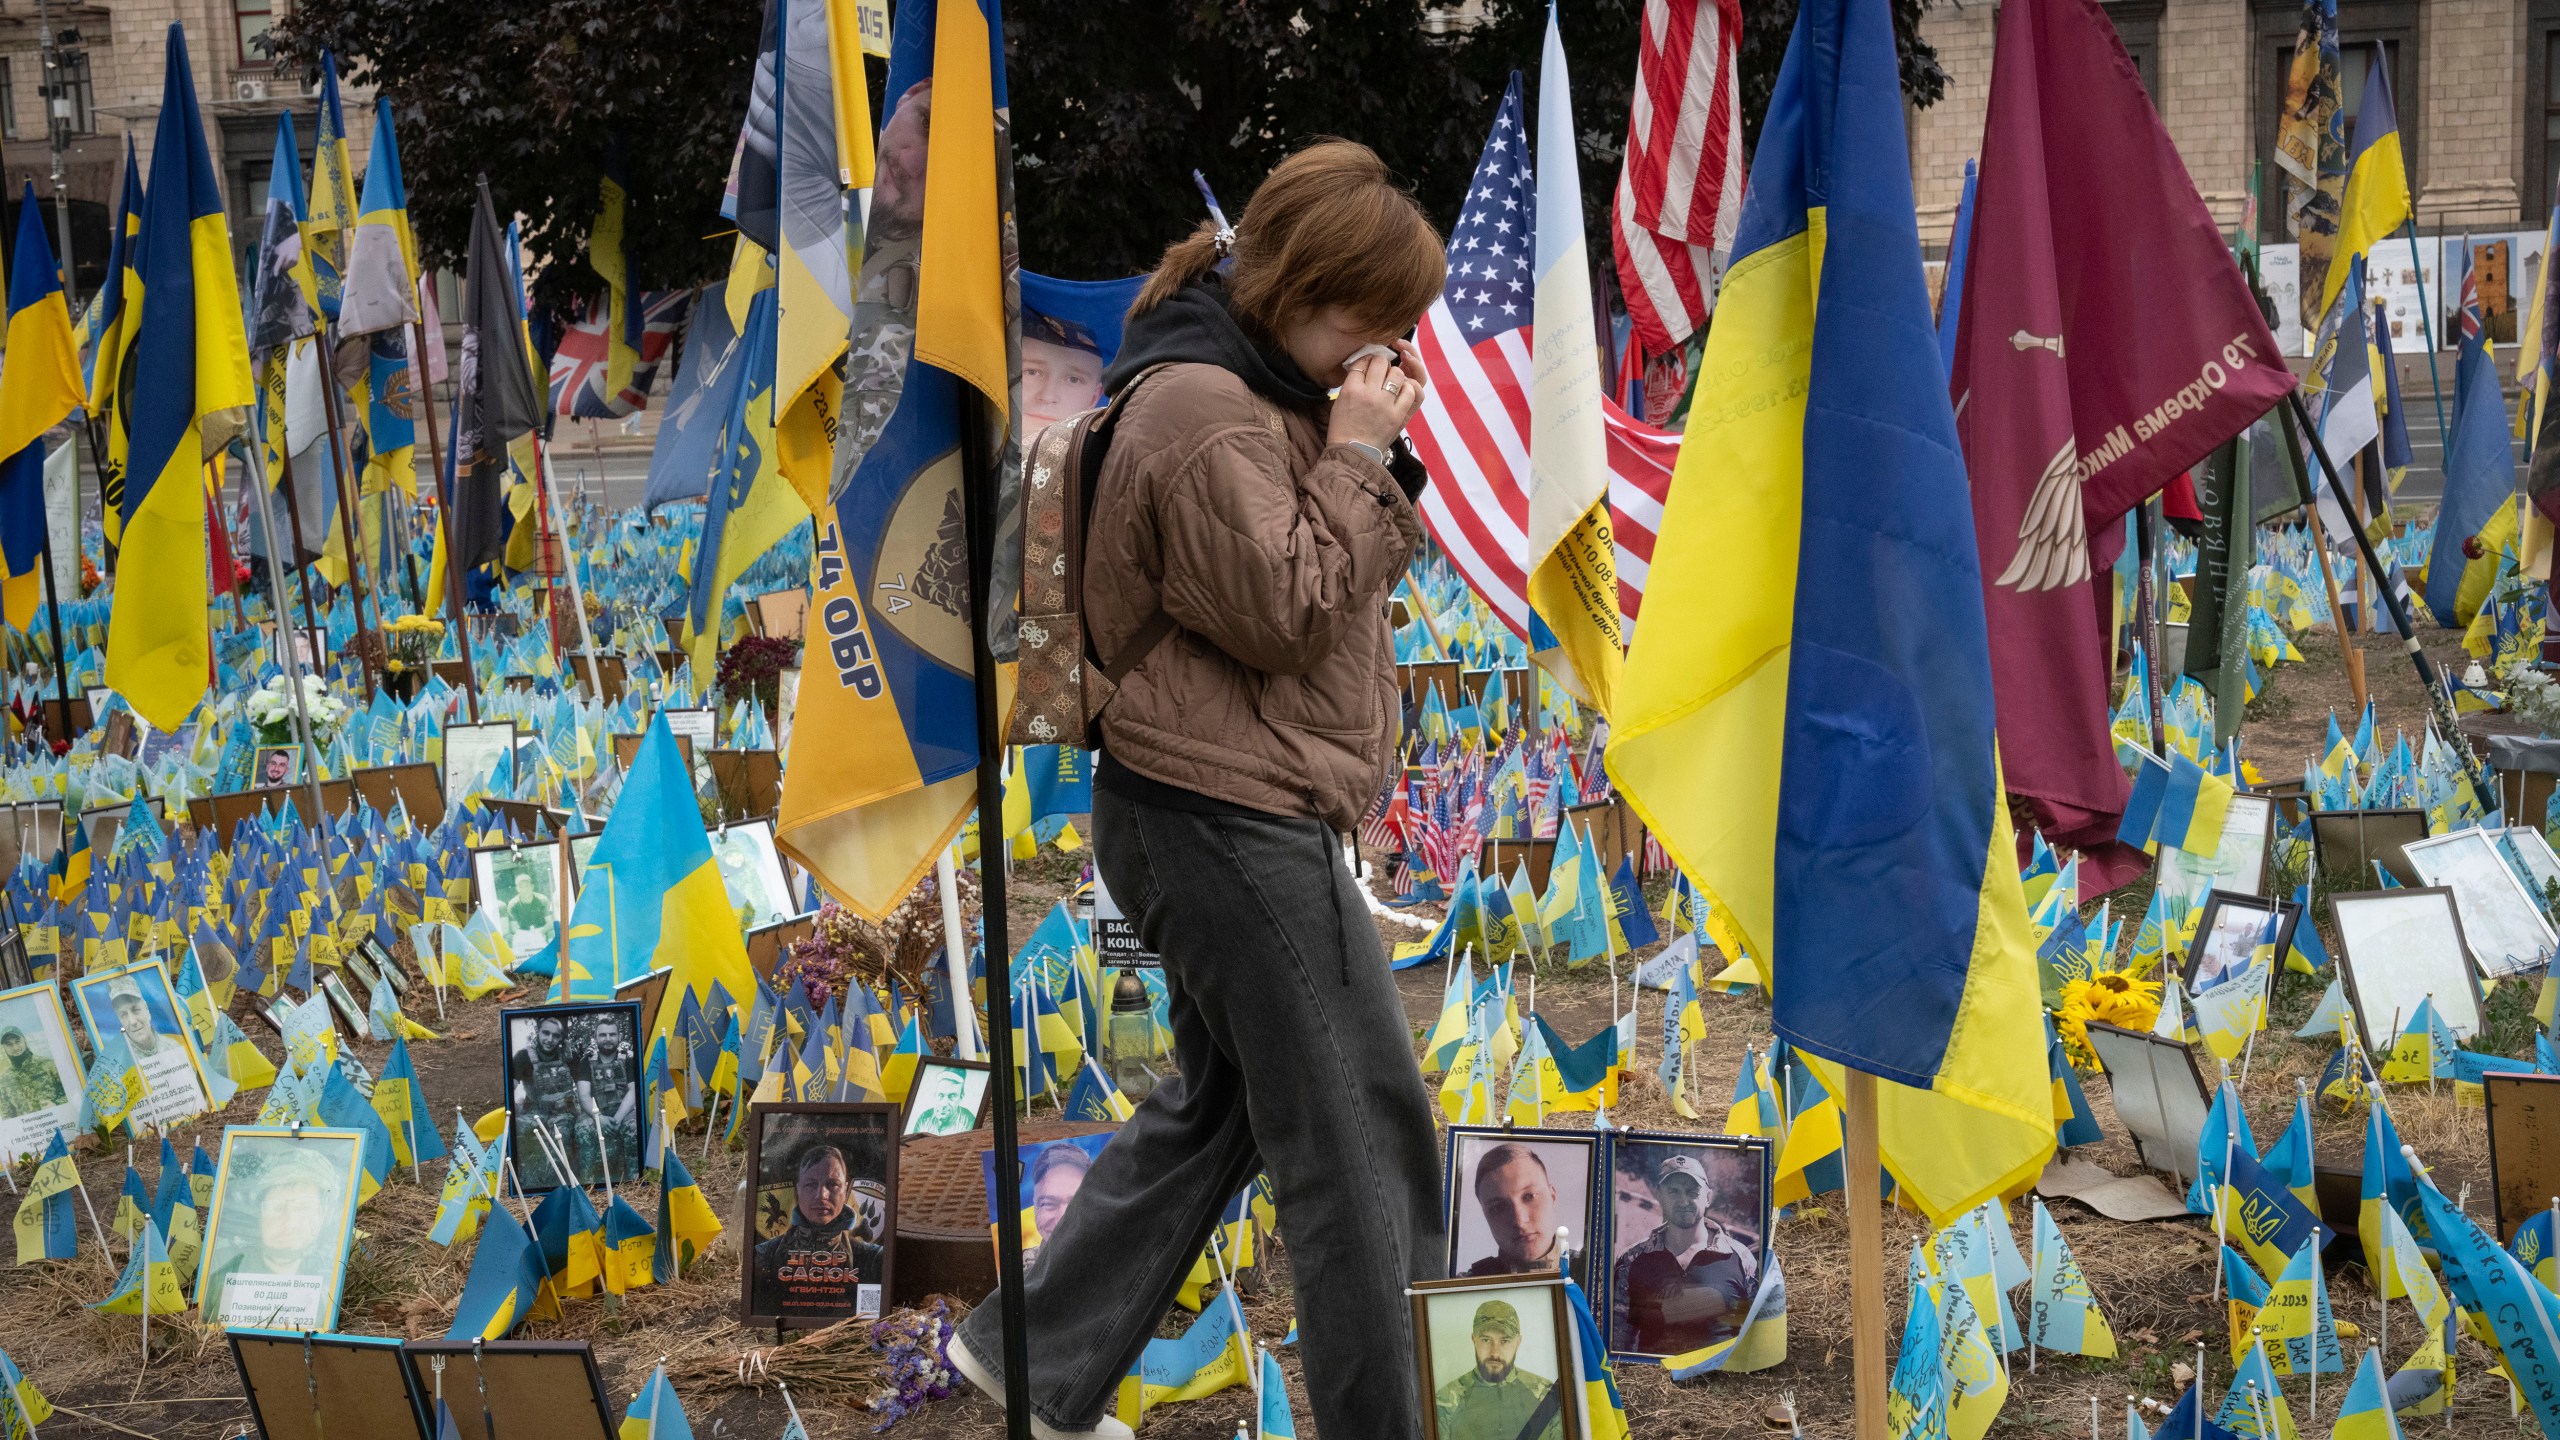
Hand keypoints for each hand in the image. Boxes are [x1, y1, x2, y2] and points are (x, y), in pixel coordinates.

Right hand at [1329, 338, 1428, 452]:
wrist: (1352, 453)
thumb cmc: (1343, 428)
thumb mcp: (1340, 401)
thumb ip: (1352, 382)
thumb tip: (1364, 366)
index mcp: (1351, 389)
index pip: (1362, 361)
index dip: (1367, 359)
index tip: (1368, 364)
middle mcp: (1369, 393)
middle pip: (1380, 362)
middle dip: (1382, 363)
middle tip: (1381, 370)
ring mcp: (1385, 404)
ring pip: (1398, 373)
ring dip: (1396, 374)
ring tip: (1393, 380)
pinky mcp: (1398, 415)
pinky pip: (1411, 391)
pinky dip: (1409, 388)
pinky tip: (1403, 391)